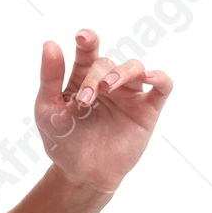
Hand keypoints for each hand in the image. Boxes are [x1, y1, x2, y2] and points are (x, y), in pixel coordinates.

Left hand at [37, 32, 173, 193]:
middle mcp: (108, 82)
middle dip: (95, 77)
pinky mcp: (147, 110)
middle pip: (107, 64)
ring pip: (135, 67)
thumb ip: (50, 77)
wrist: (81, 175)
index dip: (87, 40)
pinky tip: (150, 77)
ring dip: (123, 72)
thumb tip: (50, 43)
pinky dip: (160, 77)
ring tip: (108, 87)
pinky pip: (163, 86)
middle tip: (84, 100)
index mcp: (83, 79)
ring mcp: (129, 95)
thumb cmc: (63, 142)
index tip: (82, 38)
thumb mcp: (48, 109)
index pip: (88, 51)